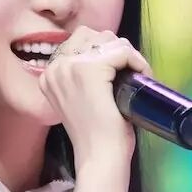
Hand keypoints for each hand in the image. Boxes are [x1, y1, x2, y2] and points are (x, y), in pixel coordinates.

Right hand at [39, 26, 152, 171]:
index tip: (120, 74)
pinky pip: (123, 51)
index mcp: (50, 74)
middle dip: (116, 50)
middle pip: (94, 35)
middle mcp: (56, 67)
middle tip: (129, 75)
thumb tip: (108, 60)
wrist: (99, 157)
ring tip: (136, 77)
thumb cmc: (96, 136)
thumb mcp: (81, 101)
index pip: (80, 41)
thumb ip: (81, 80)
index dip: (106, 53)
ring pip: (110, 40)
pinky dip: (138, 62)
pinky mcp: (90, 69)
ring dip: (128, 55)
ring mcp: (71, 66)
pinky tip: (142, 77)